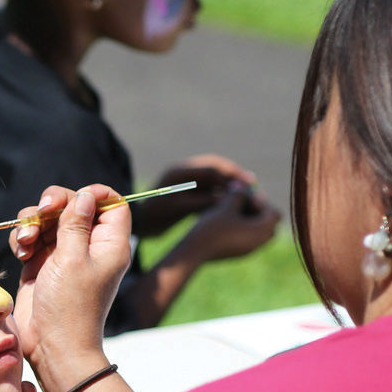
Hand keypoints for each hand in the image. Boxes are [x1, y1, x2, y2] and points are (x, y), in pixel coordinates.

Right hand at [10, 186, 132, 374]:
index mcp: (109, 244)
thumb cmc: (70, 307)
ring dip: (32, 223)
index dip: (94, 194)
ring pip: (48, 219)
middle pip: (74, 205)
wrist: (52, 345)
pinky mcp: (42, 264)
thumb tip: (84, 196)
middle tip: (42, 212)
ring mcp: (64, 255)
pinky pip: (31, 237)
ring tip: (26, 242)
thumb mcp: (73, 259)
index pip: (112, 203)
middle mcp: (88, 246)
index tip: (74, 198)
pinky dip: (23, 239)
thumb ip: (75, 223)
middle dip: (53, 204)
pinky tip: (21, 253)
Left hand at [129, 155, 258, 237]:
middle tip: (252, 184)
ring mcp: (186, 183)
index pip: (212, 168)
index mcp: (180, 172)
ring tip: (248, 194)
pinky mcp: (188, 193)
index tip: (248, 182)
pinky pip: (209, 190)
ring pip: (214, 180)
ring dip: (230, 186)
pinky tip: (235, 203)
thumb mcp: (179, 208)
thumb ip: (202, 201)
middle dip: (234, 177)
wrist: (139, 223)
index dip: (231, 174)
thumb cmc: (155, 216)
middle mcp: (185, 173)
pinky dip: (222, 195)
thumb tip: (228, 198)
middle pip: (216, 170)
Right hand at [175, 178, 281, 263]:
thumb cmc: (212, 227)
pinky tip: (223, 221)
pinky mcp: (237, 254)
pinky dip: (240, 228)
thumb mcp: (227, 205)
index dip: (263, 202)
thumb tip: (246, 185)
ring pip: (257, 231)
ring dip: (248, 219)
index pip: (275, 214)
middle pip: (268, 224)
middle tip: (241, 202)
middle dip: (257, 211)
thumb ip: (240, 193)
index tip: (245, 198)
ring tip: (230, 210)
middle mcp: (258, 243)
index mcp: (261, 231)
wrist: (194, 252)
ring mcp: (248, 250)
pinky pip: (246, 239)